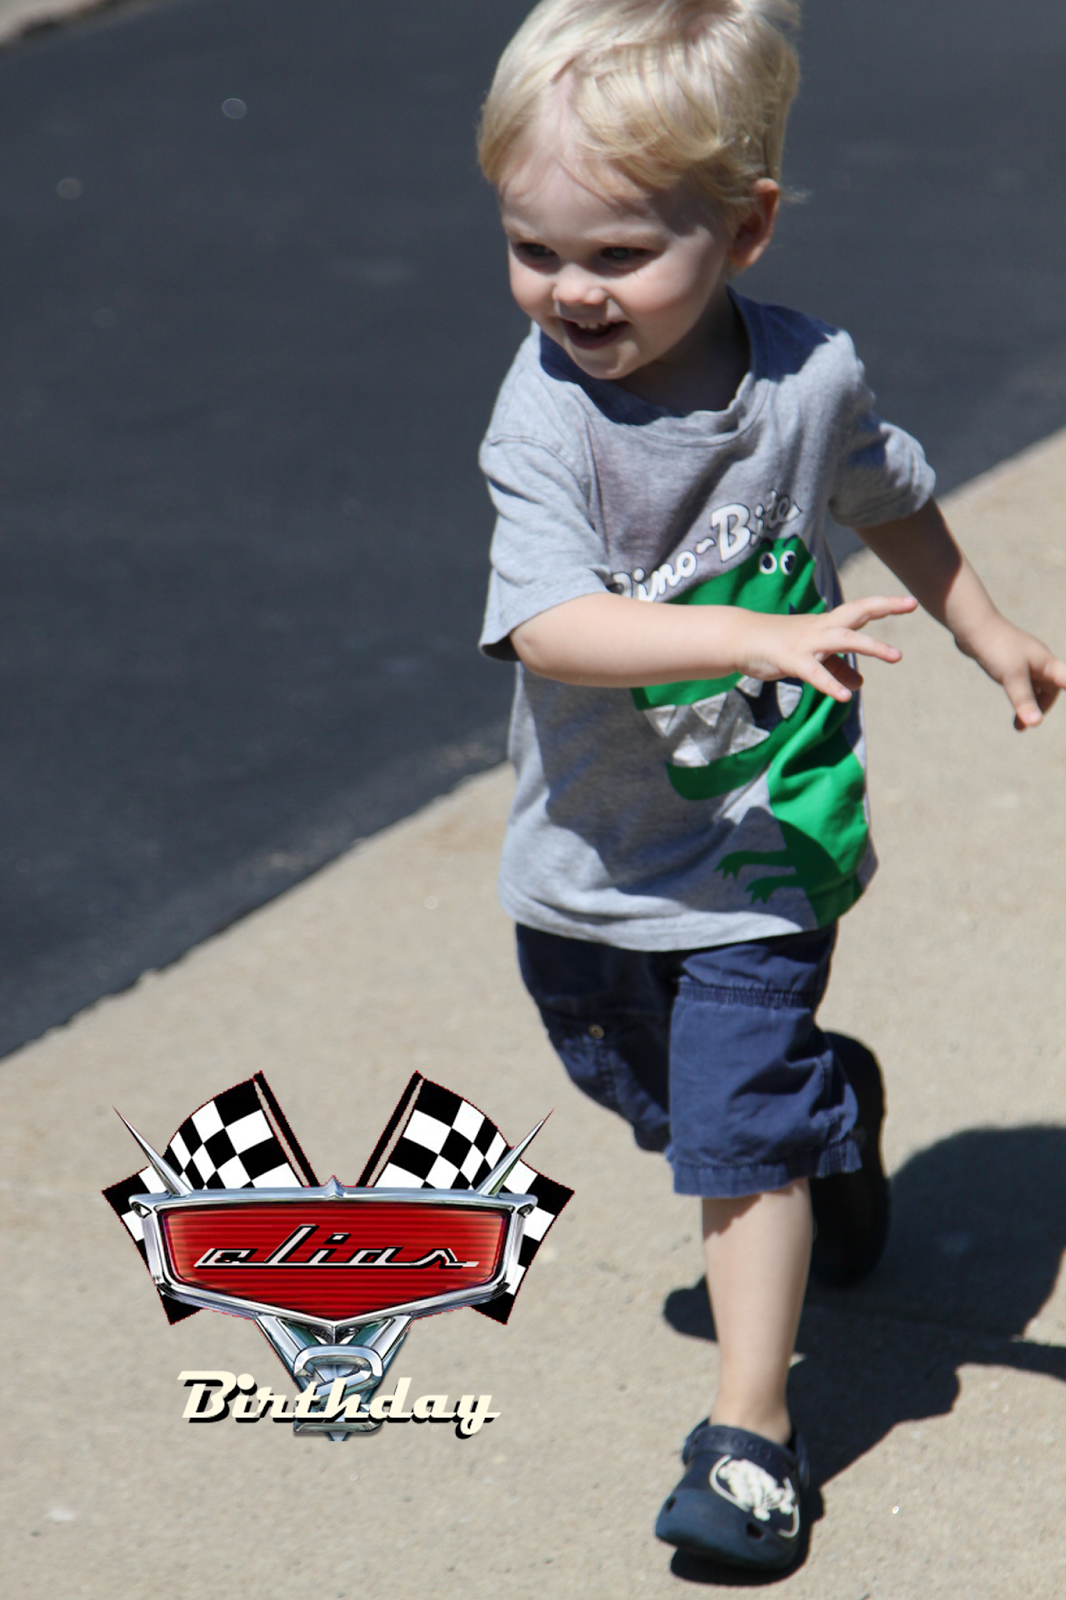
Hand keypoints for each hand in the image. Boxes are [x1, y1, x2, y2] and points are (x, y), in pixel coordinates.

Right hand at [734, 595, 917, 702]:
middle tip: (911, 604)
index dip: (885, 604)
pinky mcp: (791, 660)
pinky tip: (844, 696)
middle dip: (884, 607)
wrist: (739, 640)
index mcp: (826, 625)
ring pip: (844, 639)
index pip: (860, 611)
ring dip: (871, 646)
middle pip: (857, 613)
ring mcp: (807, 643)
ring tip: (896, 656)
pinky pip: (814, 672)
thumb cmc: (776, 645)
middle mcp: (821, 629)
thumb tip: (860, 683)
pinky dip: (829, 683)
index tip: (910, 602)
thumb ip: (838, 668)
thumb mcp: (812, 657)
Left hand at [955, 614, 1065, 729]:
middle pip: (1050, 689)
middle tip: (1026, 724)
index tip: (1065, 691)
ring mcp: (1024, 661)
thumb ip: (1024, 700)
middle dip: (1041, 707)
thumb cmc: (997, 648)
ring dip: (1028, 705)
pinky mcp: (1009, 662)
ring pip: (1033, 687)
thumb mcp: (1012, 677)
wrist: (972, 626)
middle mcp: (1039, 661)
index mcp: (1047, 663)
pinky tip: (1010, 701)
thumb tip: (1035, 723)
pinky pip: (1020, 682)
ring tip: (1018, 725)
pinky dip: (1017, 696)